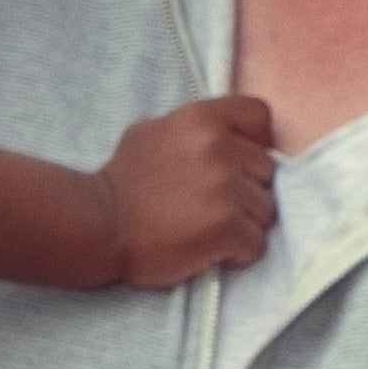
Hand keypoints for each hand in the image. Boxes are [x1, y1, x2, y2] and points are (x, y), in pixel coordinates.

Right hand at [98, 93, 278, 285]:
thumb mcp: (152, 133)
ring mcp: (226, 189)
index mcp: (202, 119)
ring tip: (212, 231)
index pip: (260, 115)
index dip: (256, 142)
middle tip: (215, 206)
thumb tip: (225, 138)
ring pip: (266, 210)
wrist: (101, 225)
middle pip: (266, 171)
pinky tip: (214, 251)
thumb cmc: (121, 183)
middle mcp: (219, 148)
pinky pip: (257, 243)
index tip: (240, 163)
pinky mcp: (228, 227)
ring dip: (245, 224)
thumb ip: (193, 130)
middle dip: (247, 190)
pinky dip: (240, 253)